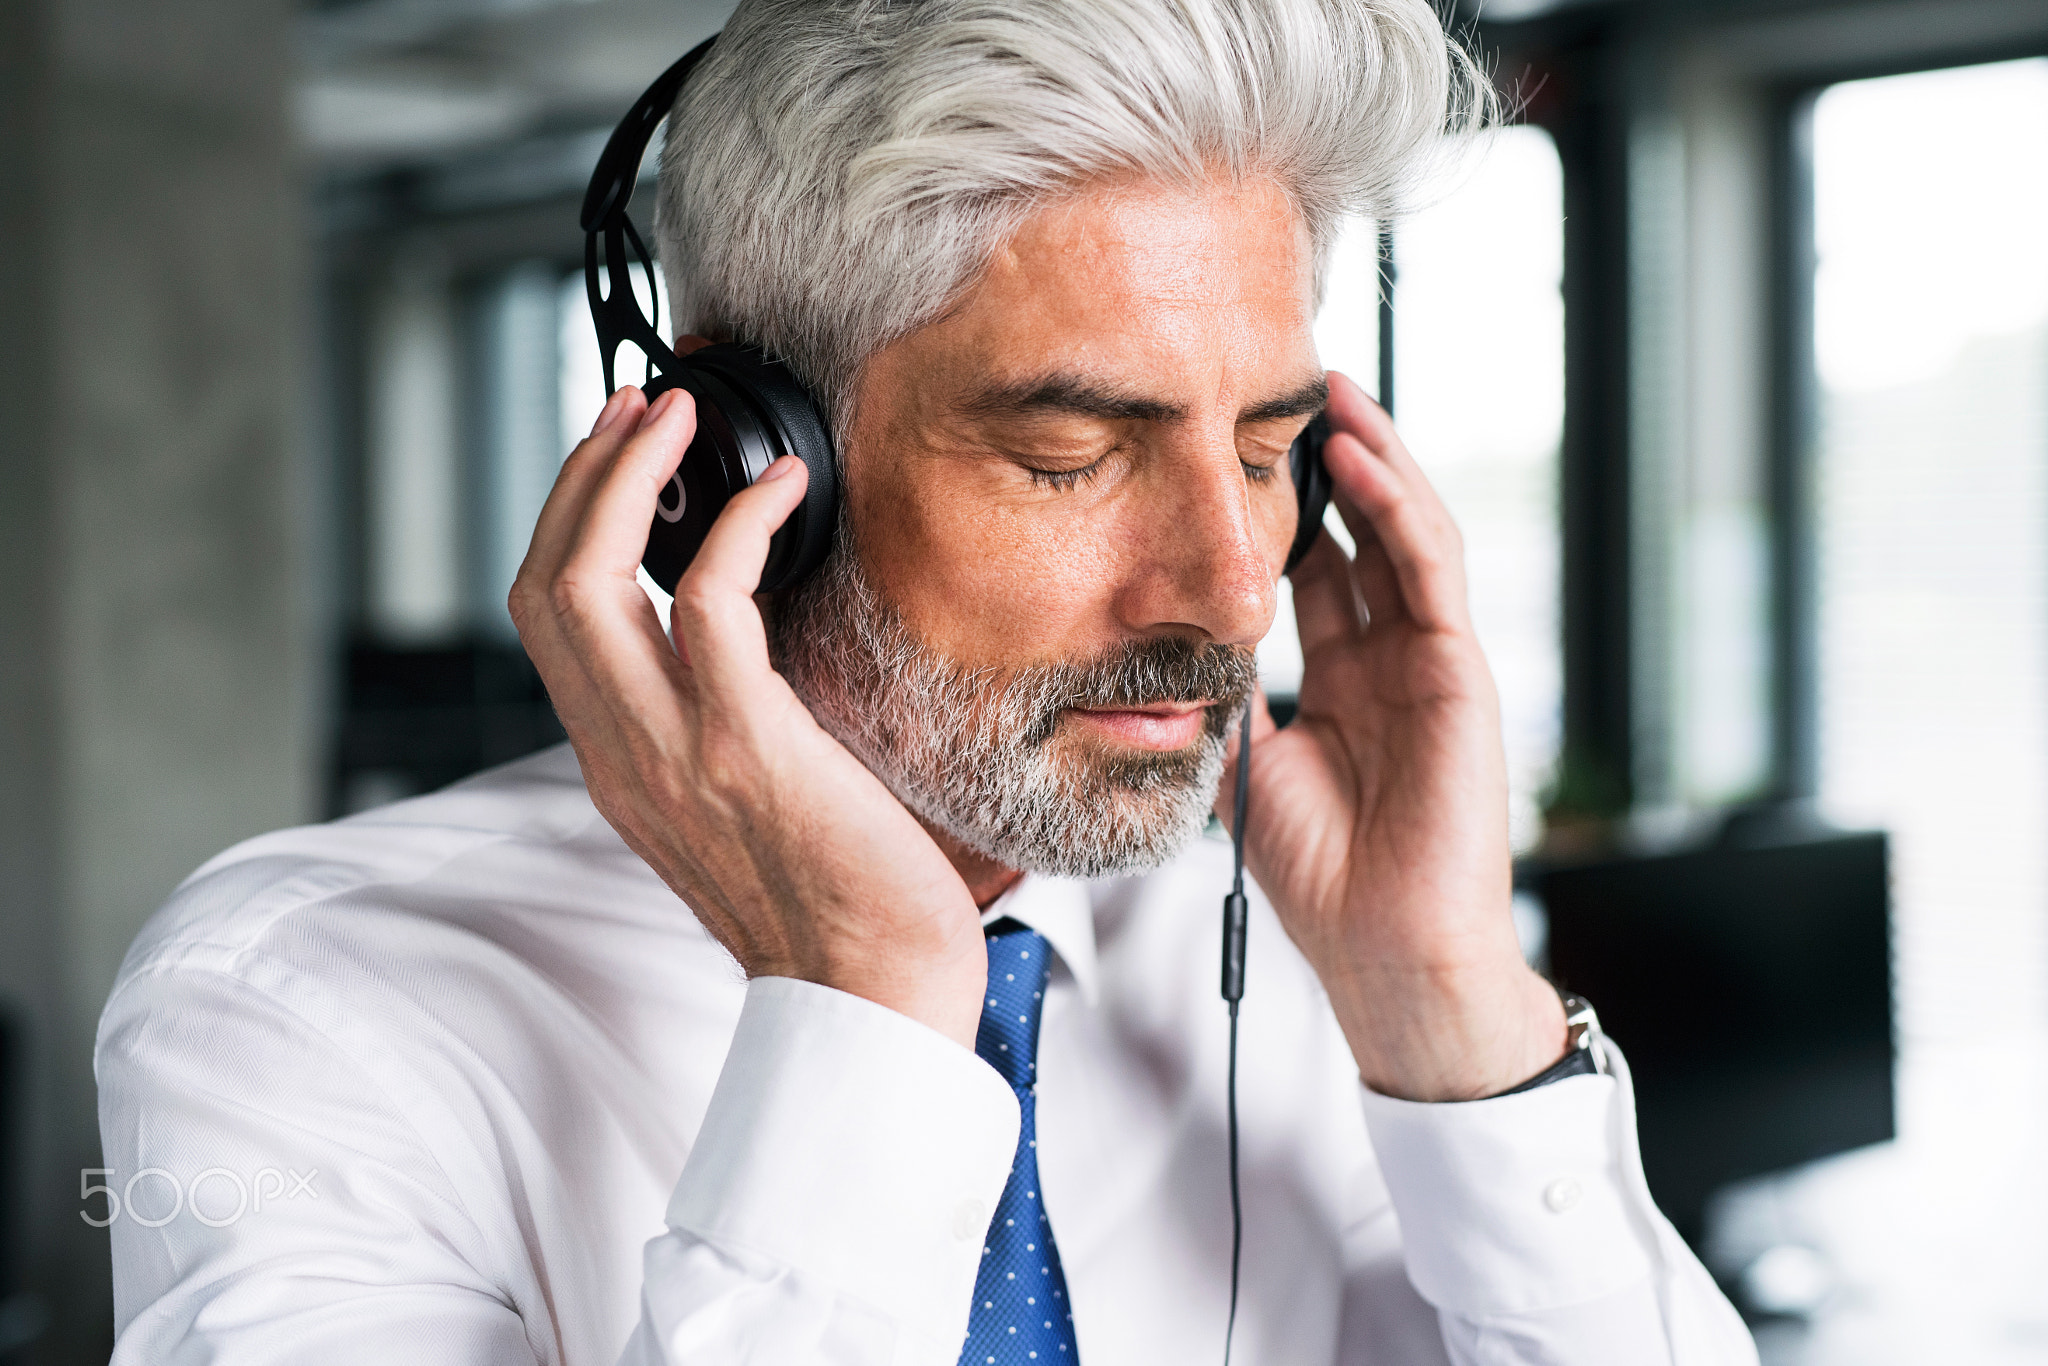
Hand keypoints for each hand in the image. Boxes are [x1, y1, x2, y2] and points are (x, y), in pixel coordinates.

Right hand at [510, 386, 987, 1047]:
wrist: (873, 995)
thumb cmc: (841, 909)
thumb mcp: (748, 814)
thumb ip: (723, 736)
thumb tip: (756, 652)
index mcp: (623, 770)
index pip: (551, 626)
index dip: (568, 525)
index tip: (616, 459)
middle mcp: (625, 758)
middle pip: (544, 587)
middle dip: (581, 479)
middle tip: (635, 410)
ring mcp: (674, 752)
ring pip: (590, 584)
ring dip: (628, 481)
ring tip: (676, 419)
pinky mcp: (745, 744)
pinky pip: (708, 604)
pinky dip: (737, 527)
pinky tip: (780, 489)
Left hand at [1220, 372, 1564, 1100]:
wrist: (1385, 953)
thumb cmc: (1324, 880)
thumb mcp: (1247, 768)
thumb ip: (1226, 697)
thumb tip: (1167, 639)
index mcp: (1341, 683)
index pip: (1315, 572)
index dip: (1280, 510)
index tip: (1233, 452)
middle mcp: (1388, 660)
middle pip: (1360, 535)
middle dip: (1326, 462)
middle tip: (1281, 390)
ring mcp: (1429, 661)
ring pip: (1403, 532)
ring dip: (1369, 457)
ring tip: (1327, 390)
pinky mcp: (1460, 671)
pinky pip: (1428, 570)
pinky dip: (1394, 508)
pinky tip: (1356, 456)